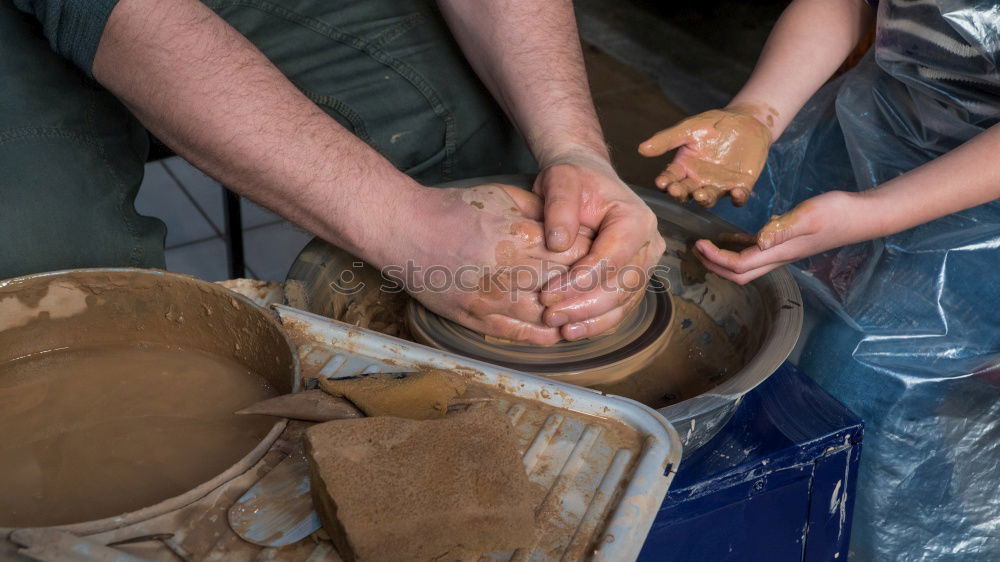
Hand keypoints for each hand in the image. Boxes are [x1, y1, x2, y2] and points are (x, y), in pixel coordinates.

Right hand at [391, 184, 591, 344]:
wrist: (405, 230)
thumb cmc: (455, 210)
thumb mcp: (503, 195)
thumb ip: (539, 210)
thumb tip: (573, 224)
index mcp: (519, 235)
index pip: (574, 251)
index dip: (592, 256)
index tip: (600, 257)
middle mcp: (509, 269)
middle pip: (565, 284)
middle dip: (586, 287)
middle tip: (600, 288)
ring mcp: (492, 297)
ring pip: (546, 315)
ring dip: (569, 317)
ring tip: (582, 314)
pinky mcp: (475, 316)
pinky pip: (517, 333)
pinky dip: (542, 336)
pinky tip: (556, 331)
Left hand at [533, 149, 665, 340]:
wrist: (584, 180)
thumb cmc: (573, 178)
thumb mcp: (561, 178)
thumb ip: (560, 205)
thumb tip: (558, 243)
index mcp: (636, 219)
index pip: (612, 258)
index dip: (580, 281)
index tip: (548, 294)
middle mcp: (648, 244)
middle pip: (621, 286)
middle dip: (584, 305)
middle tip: (550, 315)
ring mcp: (644, 265)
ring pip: (622, 302)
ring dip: (590, 319)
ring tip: (559, 328)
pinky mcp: (633, 279)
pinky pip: (619, 308)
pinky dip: (597, 322)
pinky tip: (572, 330)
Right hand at [638, 105, 773, 206]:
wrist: (747, 122)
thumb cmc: (714, 125)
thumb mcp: (689, 128)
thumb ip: (667, 139)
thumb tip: (641, 149)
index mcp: (684, 167)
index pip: (671, 178)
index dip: (665, 181)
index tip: (661, 182)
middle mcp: (699, 181)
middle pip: (686, 192)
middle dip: (680, 193)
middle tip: (676, 190)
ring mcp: (719, 186)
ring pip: (708, 199)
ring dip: (704, 199)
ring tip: (700, 195)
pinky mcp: (740, 187)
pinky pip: (738, 198)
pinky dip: (737, 198)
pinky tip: (736, 193)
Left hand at [693, 190, 876, 283]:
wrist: (863, 215)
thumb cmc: (838, 212)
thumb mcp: (808, 215)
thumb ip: (782, 228)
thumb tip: (758, 241)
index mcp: (779, 252)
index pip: (739, 264)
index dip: (715, 258)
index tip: (699, 244)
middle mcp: (779, 257)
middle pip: (739, 273)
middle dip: (714, 265)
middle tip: (696, 250)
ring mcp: (784, 252)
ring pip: (748, 265)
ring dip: (724, 259)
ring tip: (706, 246)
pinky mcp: (789, 243)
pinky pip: (758, 251)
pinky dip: (740, 247)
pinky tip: (732, 237)